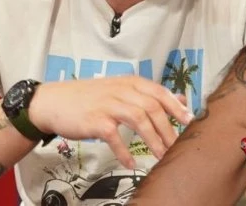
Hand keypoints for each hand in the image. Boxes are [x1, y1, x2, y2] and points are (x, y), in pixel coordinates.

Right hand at [27, 76, 192, 167]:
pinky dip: (124, 151)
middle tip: (177, 146)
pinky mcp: (95, 120)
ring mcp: (108, 104)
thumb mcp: (121, 89)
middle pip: (153, 107)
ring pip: (139, 119)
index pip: (160, 92)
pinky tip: (131, 162)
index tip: (190, 121)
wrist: (54, 101)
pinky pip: (115, 137)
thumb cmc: (90, 97)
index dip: (176, 107)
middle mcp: (122, 90)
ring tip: (161, 156)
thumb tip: (179, 99)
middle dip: (168, 128)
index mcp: (131, 82)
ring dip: (153, 140)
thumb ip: (149, 94)